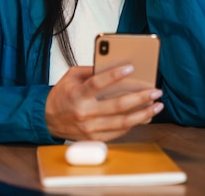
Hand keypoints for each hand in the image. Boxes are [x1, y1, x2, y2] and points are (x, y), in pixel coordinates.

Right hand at [45, 65, 163, 141]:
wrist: (47, 119)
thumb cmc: (62, 95)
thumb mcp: (71, 76)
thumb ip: (91, 70)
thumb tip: (114, 66)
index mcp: (77, 94)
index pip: (97, 83)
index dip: (114, 75)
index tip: (130, 68)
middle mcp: (84, 112)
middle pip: (117, 105)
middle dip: (140, 98)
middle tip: (155, 91)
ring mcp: (90, 128)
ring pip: (122, 122)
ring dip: (143, 114)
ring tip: (157, 106)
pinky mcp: (94, 138)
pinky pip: (118, 132)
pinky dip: (133, 124)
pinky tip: (143, 116)